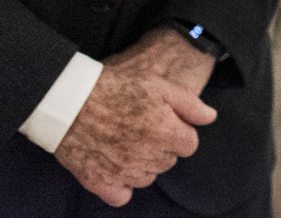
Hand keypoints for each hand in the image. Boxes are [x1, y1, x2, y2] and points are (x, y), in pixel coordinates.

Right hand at [54, 31, 217, 206]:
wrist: (70, 100)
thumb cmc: (116, 87)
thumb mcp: (158, 85)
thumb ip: (190, 104)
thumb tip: (210, 118)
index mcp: (165, 133)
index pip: (189, 144)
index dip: (178, 131)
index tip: (163, 121)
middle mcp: (147, 157)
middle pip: (168, 161)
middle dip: (161, 146)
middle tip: (141, 127)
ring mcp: (124, 173)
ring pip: (147, 178)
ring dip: (143, 164)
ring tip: (126, 142)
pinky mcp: (100, 183)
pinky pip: (122, 195)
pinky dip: (122, 185)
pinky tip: (115, 166)